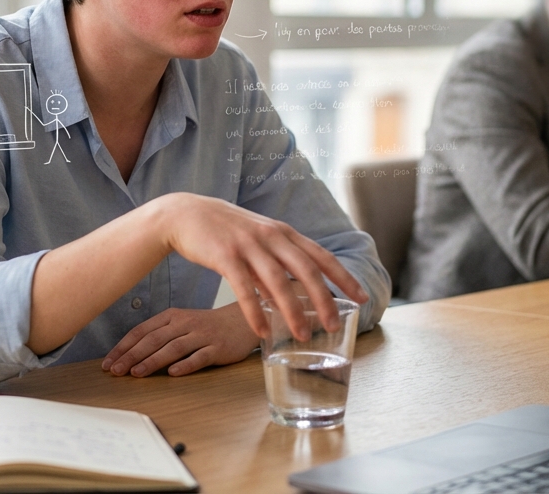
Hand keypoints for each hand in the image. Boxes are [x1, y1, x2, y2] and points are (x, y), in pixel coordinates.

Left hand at [101, 305, 258, 376]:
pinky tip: (173, 373)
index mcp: (171, 317)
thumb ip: (159, 336)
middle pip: (153, 340)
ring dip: (153, 361)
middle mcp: (184, 323)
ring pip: (173, 347)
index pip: (141, 331)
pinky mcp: (218, 348)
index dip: (123, 347)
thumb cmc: (205, 326)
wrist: (241, 321)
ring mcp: (202, 335)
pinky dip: (186, 365)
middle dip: (132, 355)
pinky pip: (200, 357)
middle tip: (116, 371)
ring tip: (137, 373)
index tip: (108, 363)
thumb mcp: (180, 324)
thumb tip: (129, 355)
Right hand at [146, 193, 368, 342]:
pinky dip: (255, 312)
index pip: (321, 256)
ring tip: (302, 335)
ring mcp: (249, 245)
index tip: (362, 297)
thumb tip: (296, 293)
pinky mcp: (225, 256)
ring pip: (278, 281)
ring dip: (292, 310)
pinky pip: (245, 289)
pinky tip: (262, 332)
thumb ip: (278, 262)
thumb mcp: (259, 239)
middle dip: (324, 299)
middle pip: (306, 269)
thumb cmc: (226, 230)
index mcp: (283, 232)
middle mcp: (271, 236)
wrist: (186, 214)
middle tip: (335, 324)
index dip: (344, 277)